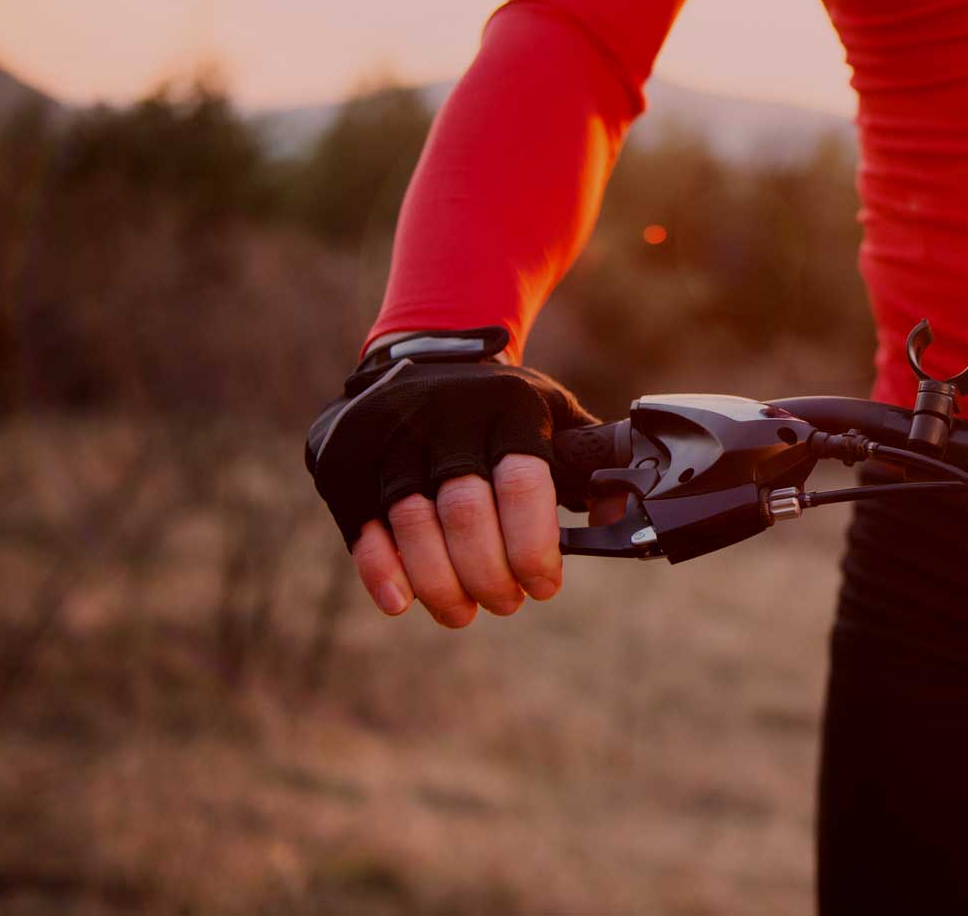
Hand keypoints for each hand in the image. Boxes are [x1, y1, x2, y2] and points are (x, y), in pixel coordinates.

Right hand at [305, 337, 598, 626]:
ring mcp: (390, 436)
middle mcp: (445, 416)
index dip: (534, 547)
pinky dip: (381, 570)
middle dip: (490, 574)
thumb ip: (589, 460)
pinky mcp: (347, 461)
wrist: (416, 355)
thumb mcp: (549, 410)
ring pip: (413, 524)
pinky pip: (362, 526)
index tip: (544, 584)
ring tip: (463, 612)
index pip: (523, 483)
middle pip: (466, 513)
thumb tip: (619, 517)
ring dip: (441, 584)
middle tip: (507, 603)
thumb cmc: (497, 406)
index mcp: (507, 405)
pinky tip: (402, 601)